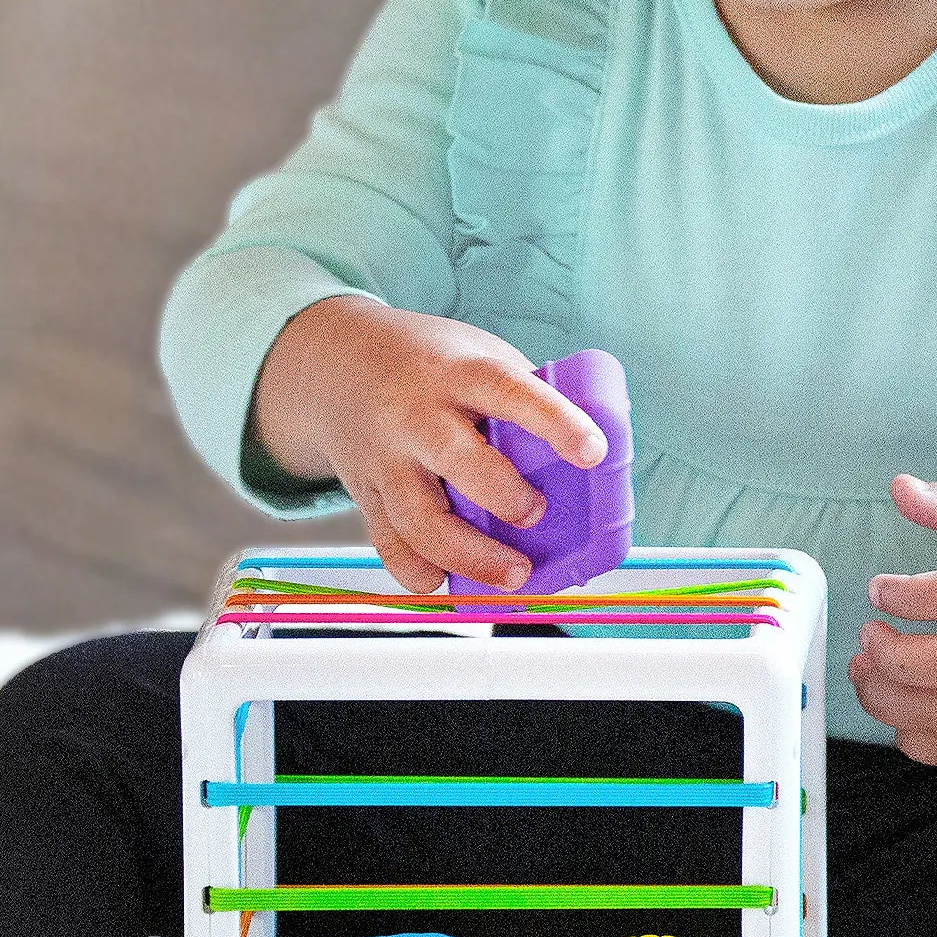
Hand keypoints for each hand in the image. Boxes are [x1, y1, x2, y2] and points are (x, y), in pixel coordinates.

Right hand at [251, 296, 605, 592]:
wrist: (336, 363)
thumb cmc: (429, 364)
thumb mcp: (478, 355)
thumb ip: (526, 397)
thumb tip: (599, 446)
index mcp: (459, 372)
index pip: (511, 392)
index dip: (555, 422)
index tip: (593, 451)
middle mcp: (417, 415)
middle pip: (456, 459)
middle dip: (503, 495)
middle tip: (536, 514)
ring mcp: (387, 458)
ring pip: (419, 517)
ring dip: (469, 555)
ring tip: (513, 574)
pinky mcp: (366, 494)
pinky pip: (388, 543)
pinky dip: (418, 571)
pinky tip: (446, 581)